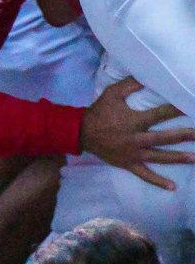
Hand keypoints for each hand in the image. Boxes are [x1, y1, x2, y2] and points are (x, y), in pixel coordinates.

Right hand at [80, 77, 194, 190]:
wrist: (79, 133)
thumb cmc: (98, 112)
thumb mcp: (112, 93)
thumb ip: (131, 84)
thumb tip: (150, 76)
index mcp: (134, 122)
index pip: (160, 114)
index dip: (177, 110)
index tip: (191, 106)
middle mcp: (135, 139)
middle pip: (164, 138)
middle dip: (184, 135)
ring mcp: (133, 154)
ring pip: (159, 157)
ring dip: (178, 158)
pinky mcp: (128, 164)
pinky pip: (144, 174)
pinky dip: (157, 181)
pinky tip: (172, 187)